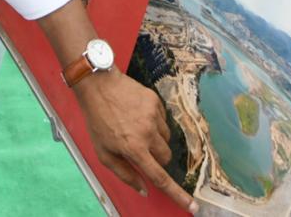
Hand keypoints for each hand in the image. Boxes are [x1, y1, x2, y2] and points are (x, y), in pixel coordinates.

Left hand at [74, 69, 197, 212]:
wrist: (98, 86)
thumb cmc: (98, 121)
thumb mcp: (103, 153)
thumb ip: (124, 174)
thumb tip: (144, 189)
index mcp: (134, 149)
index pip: (160, 177)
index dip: (177, 194)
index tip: (193, 206)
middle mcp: (147, 133)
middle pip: (166, 157)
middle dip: (157, 158)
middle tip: (141, 149)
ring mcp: (153, 115)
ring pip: (166, 138)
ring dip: (156, 139)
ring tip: (136, 127)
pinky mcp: (156, 101)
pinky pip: (163, 120)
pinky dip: (154, 122)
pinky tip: (139, 114)